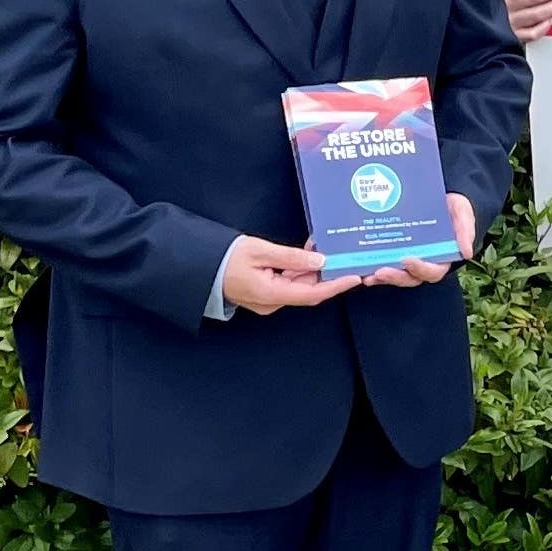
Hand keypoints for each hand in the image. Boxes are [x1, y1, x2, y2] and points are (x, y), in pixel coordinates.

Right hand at [221, 237, 342, 313]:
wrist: (198, 267)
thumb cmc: (224, 258)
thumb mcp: (260, 251)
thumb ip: (291, 257)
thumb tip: (320, 260)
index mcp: (271, 295)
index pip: (313, 294)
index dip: (336, 286)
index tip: (354, 278)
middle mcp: (271, 303)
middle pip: (307, 290)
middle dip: (324, 272)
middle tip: (338, 252)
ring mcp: (267, 300)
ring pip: (298, 286)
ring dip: (310, 269)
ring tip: (319, 247)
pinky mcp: (264, 293)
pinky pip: (287, 283)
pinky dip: (298, 270)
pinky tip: (303, 255)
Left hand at [356, 193, 477, 288]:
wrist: (439, 196)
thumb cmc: (454, 208)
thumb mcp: (463, 214)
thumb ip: (465, 231)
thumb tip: (467, 253)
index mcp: (441, 258)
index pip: (432, 271)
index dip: (420, 269)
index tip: (408, 260)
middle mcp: (423, 262)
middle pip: (409, 277)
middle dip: (395, 277)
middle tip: (380, 272)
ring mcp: (407, 258)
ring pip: (395, 274)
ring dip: (381, 276)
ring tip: (367, 275)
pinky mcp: (394, 251)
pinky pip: (383, 262)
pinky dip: (372, 266)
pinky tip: (360, 264)